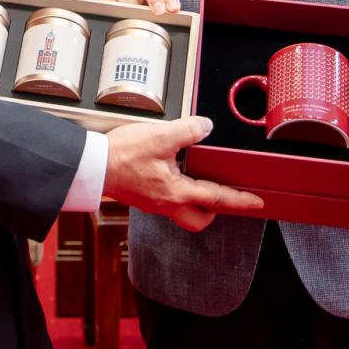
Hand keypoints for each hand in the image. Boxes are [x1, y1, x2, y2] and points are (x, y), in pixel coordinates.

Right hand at [103, 116, 262, 231]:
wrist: (90, 165)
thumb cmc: (120, 155)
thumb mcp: (159, 136)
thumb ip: (188, 131)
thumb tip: (206, 127)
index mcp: (176, 192)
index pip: (217, 199)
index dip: (240, 200)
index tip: (257, 202)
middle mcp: (166, 203)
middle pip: (199, 220)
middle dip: (216, 212)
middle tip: (226, 196)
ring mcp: (153, 203)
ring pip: (183, 213)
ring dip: (197, 203)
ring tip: (202, 183)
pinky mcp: (142, 197)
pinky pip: (168, 202)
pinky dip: (178, 193)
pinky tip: (175, 174)